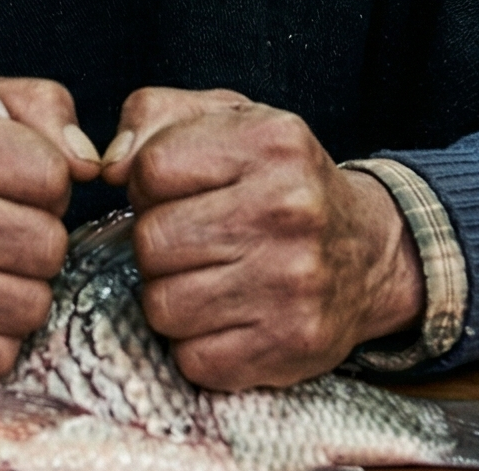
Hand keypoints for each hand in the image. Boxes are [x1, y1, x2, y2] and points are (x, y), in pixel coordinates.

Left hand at [103, 88, 422, 390]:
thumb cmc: (279, 183)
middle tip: (192, 243)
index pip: (150, 170)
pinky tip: (227, 317)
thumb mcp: (229, 120)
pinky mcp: (291, 343)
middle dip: (157, 246)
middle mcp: (289, 209)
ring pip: (163, 306)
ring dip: (172, 297)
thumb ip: (154, 119)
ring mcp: (293, 282)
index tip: (177, 194)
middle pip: (151, 242)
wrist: (369, 252)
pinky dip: (197, 345)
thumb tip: (108, 166)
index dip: (147, 187)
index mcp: (271, 143)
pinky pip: (193, 359)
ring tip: (208, 278)